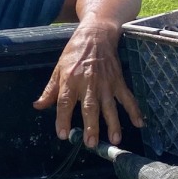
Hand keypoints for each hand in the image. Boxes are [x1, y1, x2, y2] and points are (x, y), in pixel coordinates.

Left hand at [33, 20, 144, 146]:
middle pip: (89, 107)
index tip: (62, 135)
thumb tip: (38, 106)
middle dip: (91, 126)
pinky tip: (139, 123)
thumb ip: (49, 91)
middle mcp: (88, 83)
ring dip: (113, 123)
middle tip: (91, 143)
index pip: (64, 103)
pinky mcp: (118, 81)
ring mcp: (106, 83)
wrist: (96, 35)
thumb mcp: (58, 69)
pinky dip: (134, 110)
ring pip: (110, 106)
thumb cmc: (74, 53)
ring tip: (115, 140)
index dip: (62, 119)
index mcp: (70, 81)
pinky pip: (127, 98)